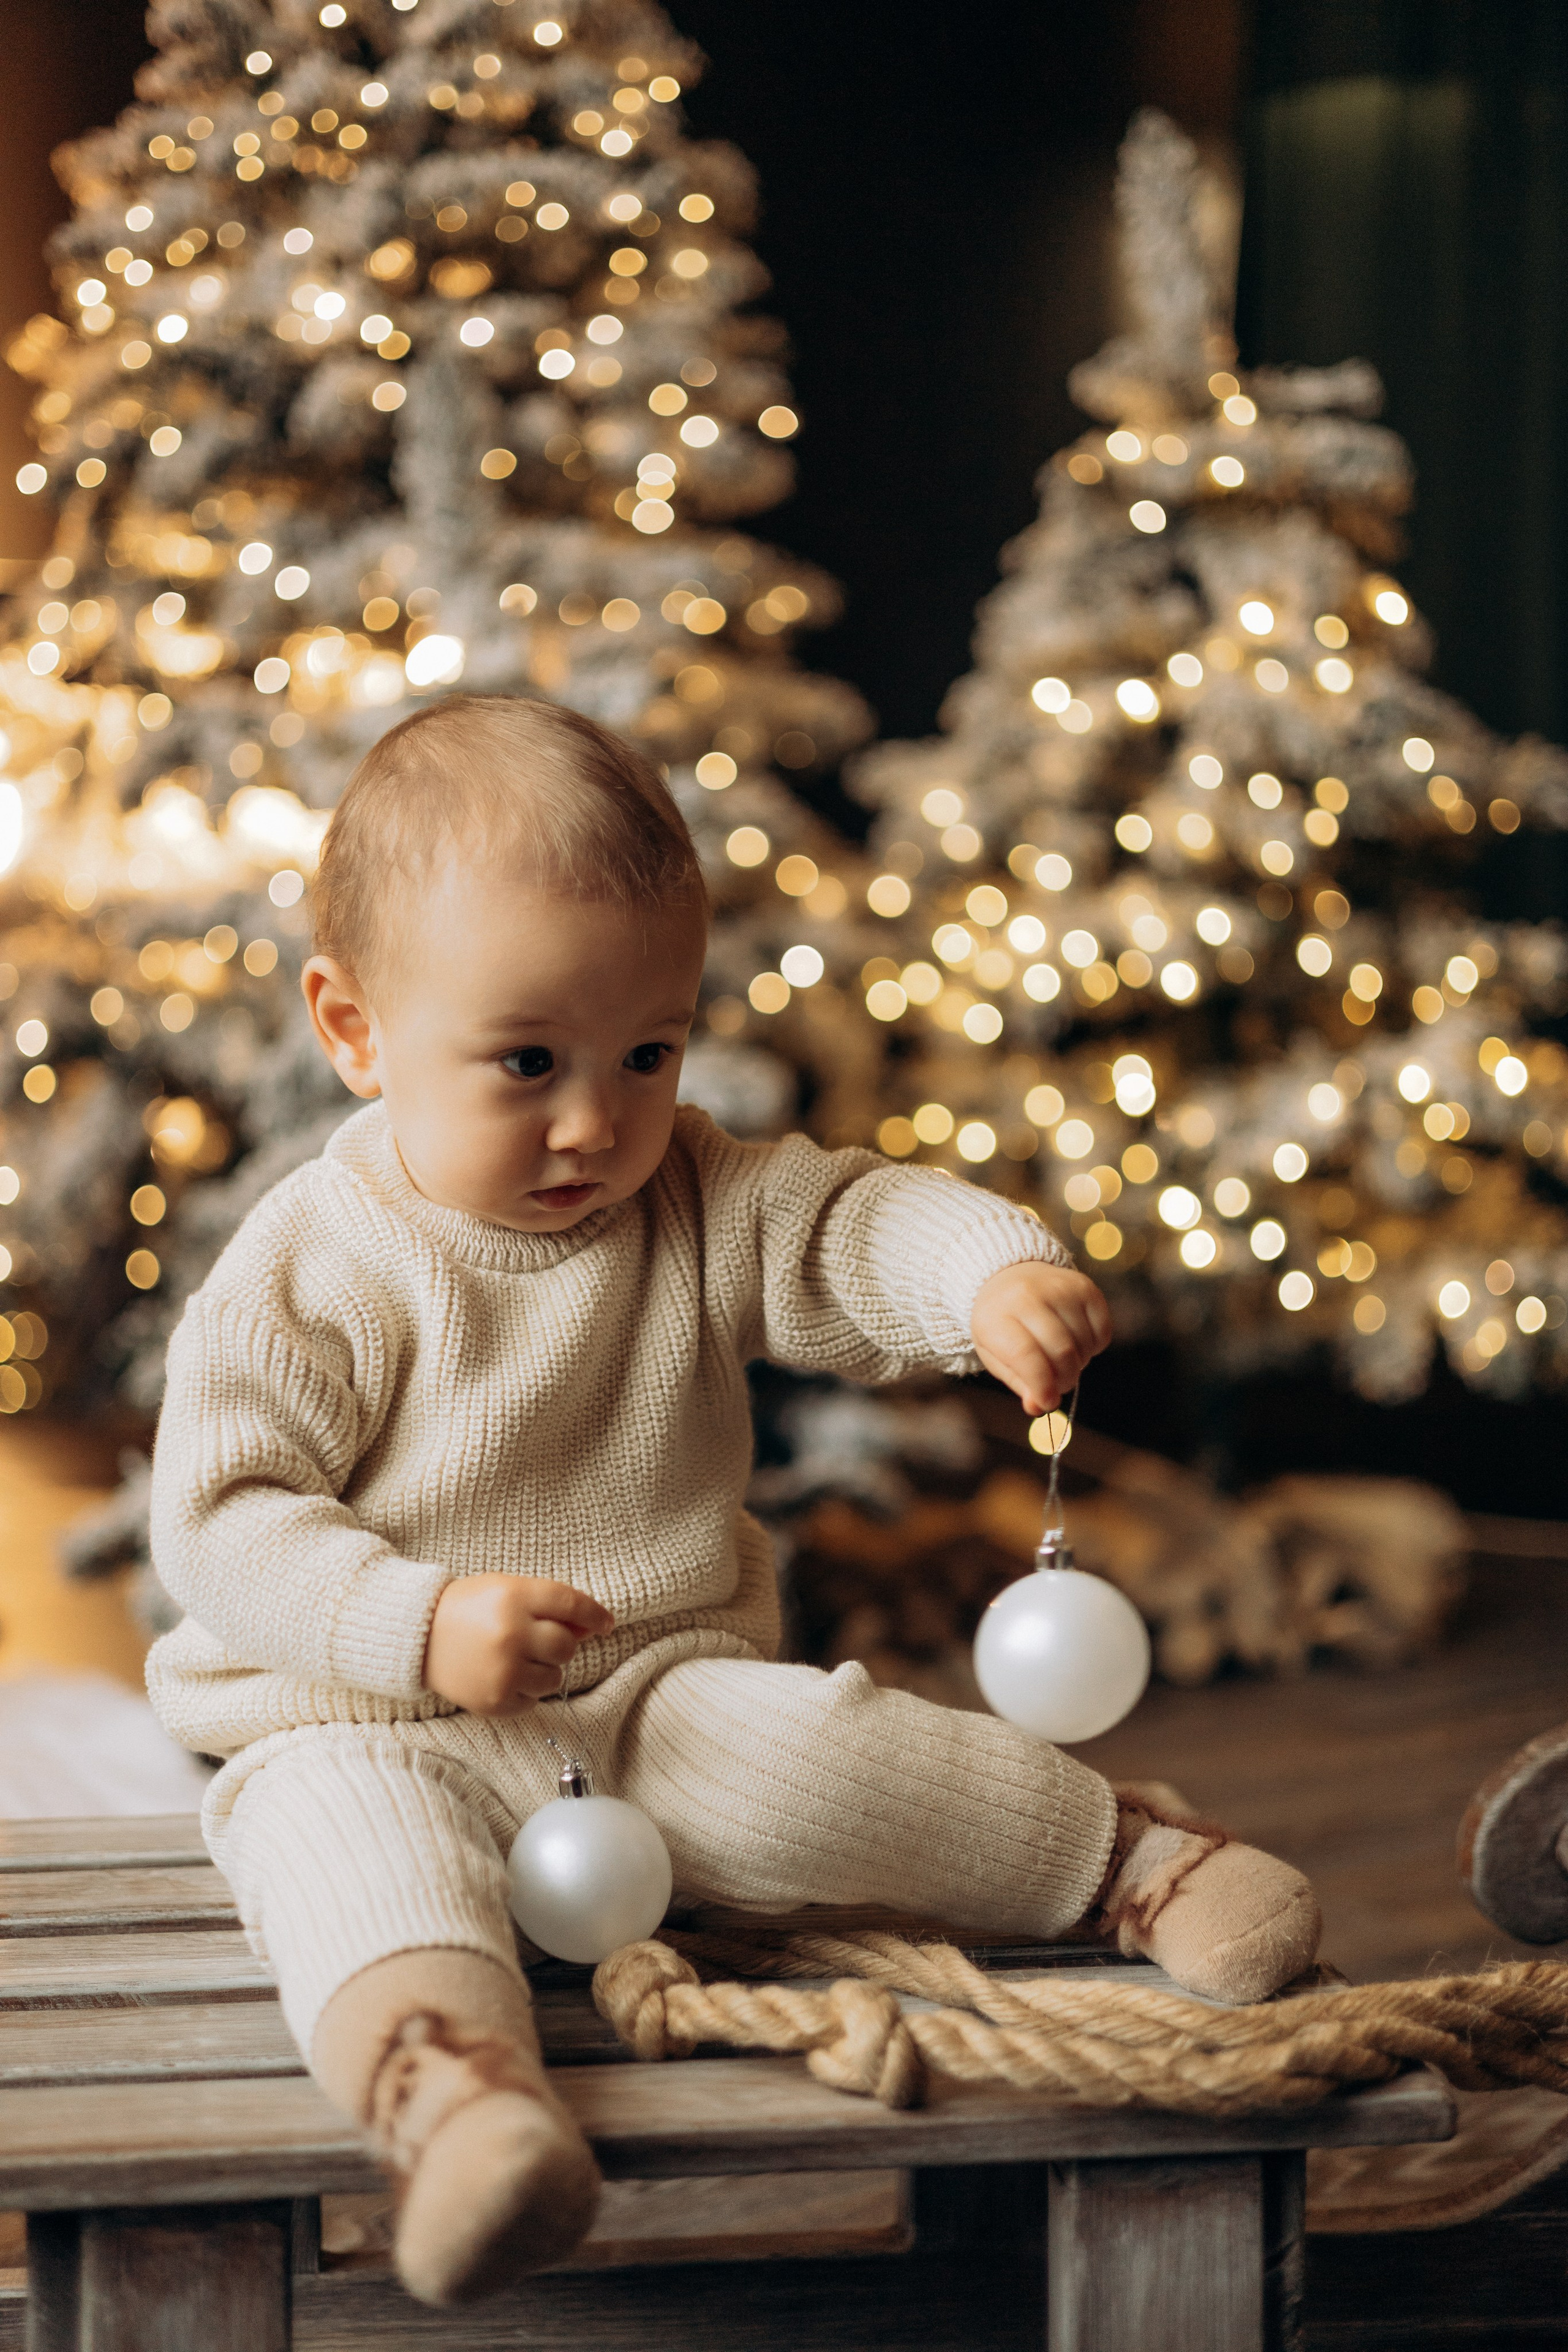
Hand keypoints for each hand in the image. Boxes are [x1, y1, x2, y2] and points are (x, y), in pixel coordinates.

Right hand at [422, 1574, 614, 1715]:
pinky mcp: (494, 1700)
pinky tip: (503, 1676)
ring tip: (516, 1660)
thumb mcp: (506, 1590)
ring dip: (545, 1670)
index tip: (606, 1624)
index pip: (571, 1603)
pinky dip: (525, 1690)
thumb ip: (548, 1605)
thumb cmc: (467, 1608)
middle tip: (537, 1641)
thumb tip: (591, 1626)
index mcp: (513, 1597)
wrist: (416, 1637)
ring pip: (554, 1678)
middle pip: (565, 1646)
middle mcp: (510, 1634)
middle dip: (559, 1645)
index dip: (594, 1614)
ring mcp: (502, 1670)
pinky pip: (533, 1701)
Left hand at [970, 1262, 1112, 1416]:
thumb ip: (1019, 1382)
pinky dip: (1094, 1346)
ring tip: (1063, 1357)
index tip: (1048, 1402)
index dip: (1042, 1385)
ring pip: (1083, 1343)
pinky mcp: (1084, 1286)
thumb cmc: (1002, 1325)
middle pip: (1061, 1351)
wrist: (1010, 1278)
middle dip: (1065, 1378)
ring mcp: (1058, 1287)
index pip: (1026, 1355)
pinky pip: (1103, 1330)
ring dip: (1079, 1362)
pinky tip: (1077, 1340)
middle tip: (1059, 1383)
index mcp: (996, 1316)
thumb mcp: (996, 1355)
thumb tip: (1039, 1406)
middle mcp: (1027, 1296)